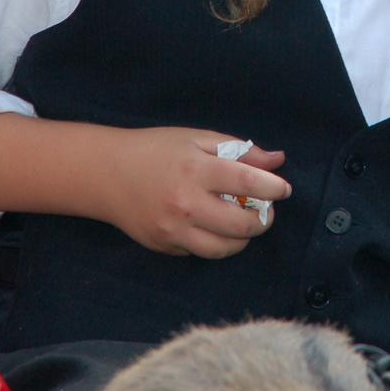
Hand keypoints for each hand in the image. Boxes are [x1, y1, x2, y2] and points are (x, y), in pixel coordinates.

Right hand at [100, 128, 290, 258]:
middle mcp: (185, 203)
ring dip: (243, 238)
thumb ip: (239, 150)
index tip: (283, 189)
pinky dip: (215, 242)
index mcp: (195, 169)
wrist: (106, 173)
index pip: (247, 181)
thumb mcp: (196, 138)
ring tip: (243, 222)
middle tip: (265, 210)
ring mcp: (173, 230)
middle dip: (263, 220)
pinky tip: (212, 225)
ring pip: (225, 248)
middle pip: (242, 225)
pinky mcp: (164, 246)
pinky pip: (201, 252)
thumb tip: (277, 160)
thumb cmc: (155, 150)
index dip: (273, 187)